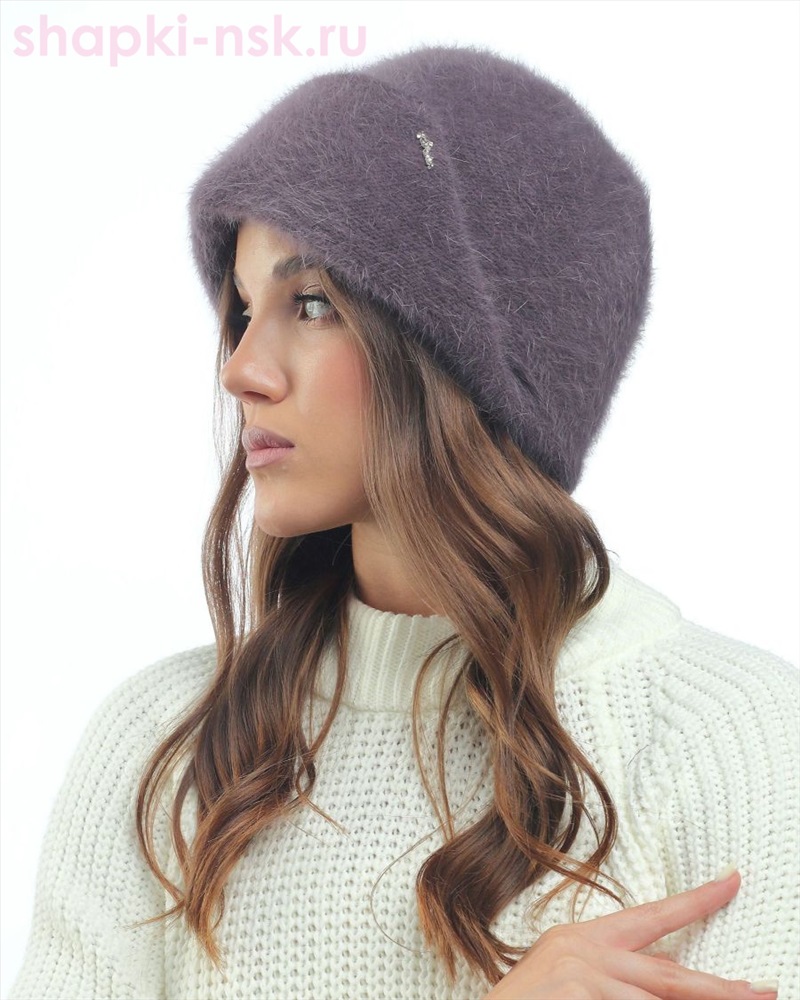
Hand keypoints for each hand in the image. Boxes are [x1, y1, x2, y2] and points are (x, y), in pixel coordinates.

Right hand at [483, 868, 778, 998]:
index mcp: (585, 940)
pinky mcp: (579, 995)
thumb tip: (660, 990)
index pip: (653, 917)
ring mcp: (583, 978)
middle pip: (670, 975)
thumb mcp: (567, 981)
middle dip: (721, 990)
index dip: (697, 901)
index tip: (733, 883)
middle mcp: (586, 953)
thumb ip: (610, 980)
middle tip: (763, 992)